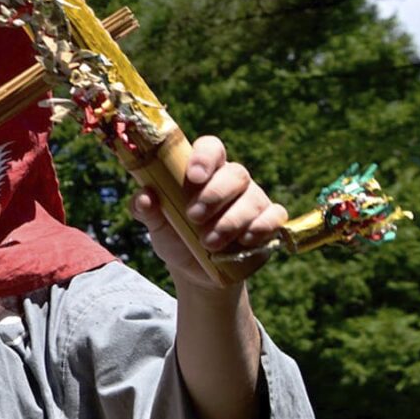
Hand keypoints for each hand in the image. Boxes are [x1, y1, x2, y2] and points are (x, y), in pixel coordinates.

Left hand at [131, 135, 287, 290]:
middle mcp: (232, 181)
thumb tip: (144, 197)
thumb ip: (145, 209)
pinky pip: (275, 215)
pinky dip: (261, 226)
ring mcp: (254, 200)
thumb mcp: (157, 225)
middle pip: (235, 173)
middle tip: (194, 217)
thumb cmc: (176, 236)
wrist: (196, 270)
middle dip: (215, 195)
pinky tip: (245, 240)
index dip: (205, 157)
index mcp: (205, 172)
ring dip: (230, 221)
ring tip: (208, 243)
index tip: (194, 177)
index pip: (211, 148)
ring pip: (252, 199)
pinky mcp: (269, 221)